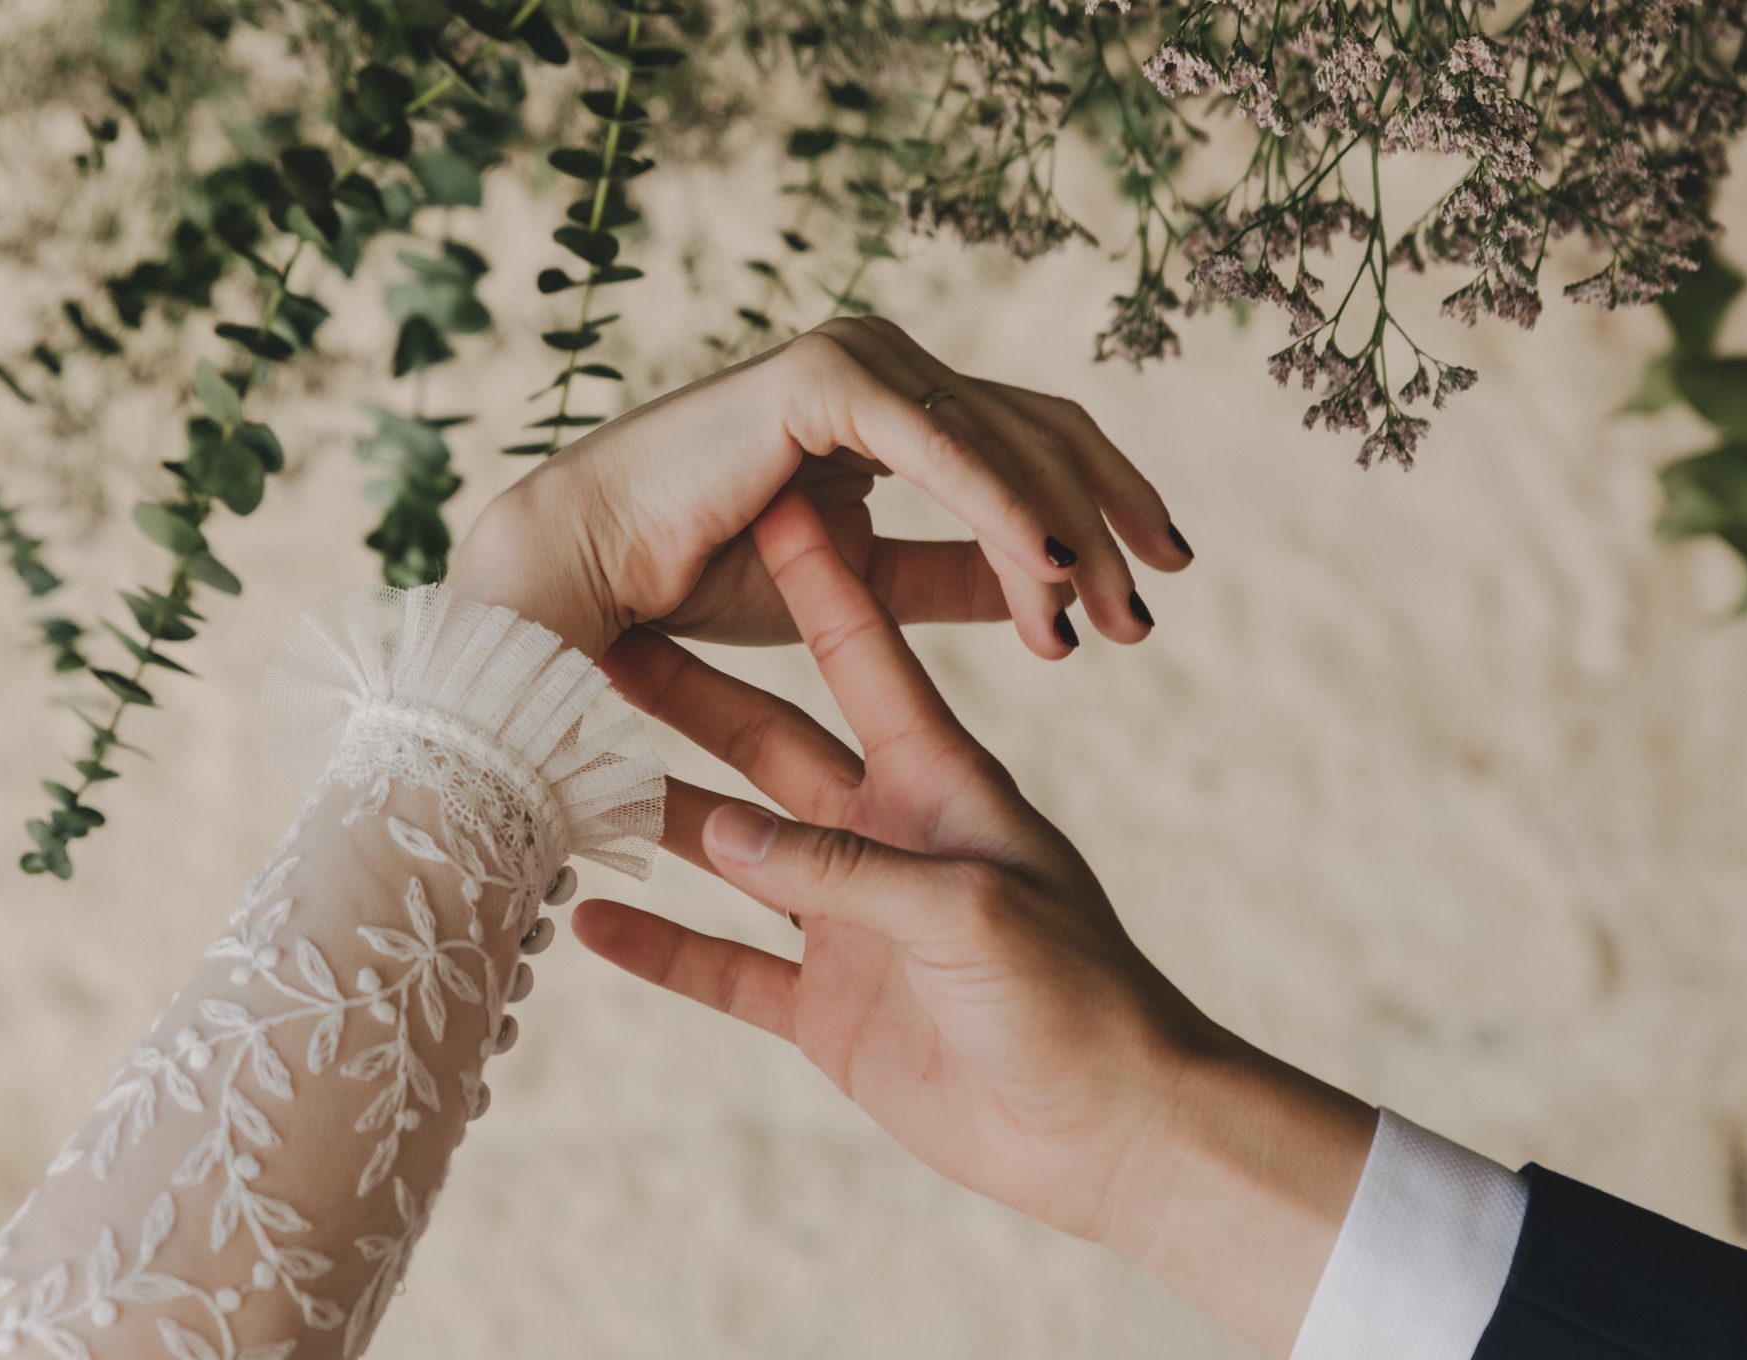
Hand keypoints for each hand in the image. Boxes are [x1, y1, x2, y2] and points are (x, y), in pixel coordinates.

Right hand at [450, 316, 1193, 661]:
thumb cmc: (701, 580)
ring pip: (1007, 444)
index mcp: (892, 403)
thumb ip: (953, 573)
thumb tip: (1050, 582)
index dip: (1104, 504)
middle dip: (1109, 520)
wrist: (591, 575)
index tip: (1156, 580)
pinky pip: (944, 451)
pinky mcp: (827, 380)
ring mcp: (858, 361)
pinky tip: (1053, 567)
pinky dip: (1005, 509)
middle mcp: (884, 366)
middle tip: (1152, 605)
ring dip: (1067, 532)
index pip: (1028, 442)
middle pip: (1040, 435)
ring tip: (1105, 611)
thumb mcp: (862, 587)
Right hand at [572, 490, 1371, 1359]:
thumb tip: (716, 832)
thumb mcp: (966, 910)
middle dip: (688, 693)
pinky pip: (725, 969)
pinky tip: (589, 920)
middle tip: (602, 641)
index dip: (817, 584)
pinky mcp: (827, 1012)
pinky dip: (661, 948)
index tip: (765, 504)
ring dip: (654, 810)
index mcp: (941, 788)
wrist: (1111, 1132)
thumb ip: (842, 870)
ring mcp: (849, 926)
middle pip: (767, 747)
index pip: (864, 663)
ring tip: (567, 767)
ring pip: (730, 852)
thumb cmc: (1076, 999)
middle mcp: (885, 840)